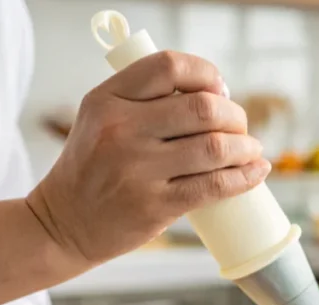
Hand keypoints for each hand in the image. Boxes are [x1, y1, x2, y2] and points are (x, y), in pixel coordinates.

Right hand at [27, 51, 271, 265]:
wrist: (62, 223)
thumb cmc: (92, 168)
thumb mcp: (100, 119)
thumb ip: (143, 101)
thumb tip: (214, 94)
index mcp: (107, 100)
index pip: (169, 66)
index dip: (205, 73)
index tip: (218, 89)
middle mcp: (121, 130)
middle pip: (203, 108)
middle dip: (234, 115)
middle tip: (239, 126)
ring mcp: (138, 170)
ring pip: (214, 147)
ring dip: (246, 146)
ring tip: (251, 149)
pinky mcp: (155, 206)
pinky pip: (214, 186)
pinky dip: (244, 177)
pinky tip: (256, 172)